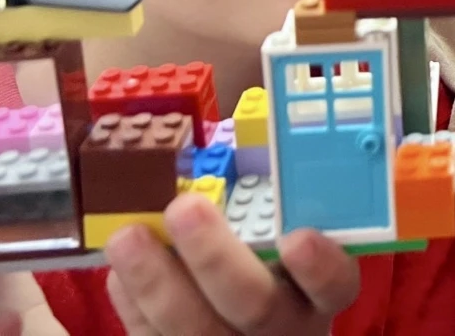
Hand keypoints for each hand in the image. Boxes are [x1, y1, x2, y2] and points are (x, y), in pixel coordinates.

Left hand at [104, 193, 359, 334]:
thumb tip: (246, 138)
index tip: (298, 237)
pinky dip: (134, 306)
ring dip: (155, 279)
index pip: (334, 286)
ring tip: (127, 236)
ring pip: (193, 327)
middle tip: (185, 207)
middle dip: (215, 257)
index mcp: (317, 295)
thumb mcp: (294, 252)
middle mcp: (282, 328)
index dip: (319, 267)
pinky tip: (120, 273)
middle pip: (254, 304)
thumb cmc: (276, 280)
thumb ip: (279, 212)